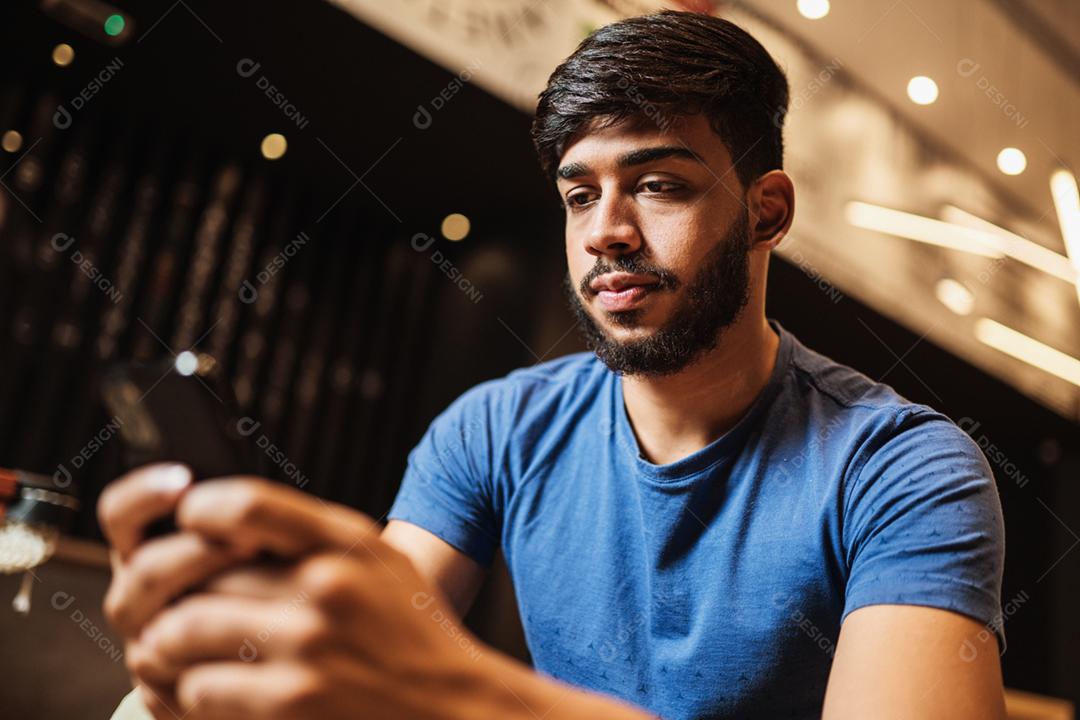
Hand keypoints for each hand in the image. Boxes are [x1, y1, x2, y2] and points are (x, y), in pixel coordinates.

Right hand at [99, 463, 250, 715]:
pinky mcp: (163, 694)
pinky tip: (257, 653)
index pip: (122, 513)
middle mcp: (138, 595)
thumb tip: (248, 484)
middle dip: (198, 551)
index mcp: (147, 546)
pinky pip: (175, 683)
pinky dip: (217, 667)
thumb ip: (245, 512)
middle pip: (144, 569)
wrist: (274, 656)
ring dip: (212, 608)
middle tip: (253, 540)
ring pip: (158, 627)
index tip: (184, 479)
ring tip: (264, 594)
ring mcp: (147, 645)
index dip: (144, 495)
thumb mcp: (254, 538)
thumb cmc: (264, 582)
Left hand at [102, 465, 656, 719]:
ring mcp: (307, 648)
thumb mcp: (380, 560)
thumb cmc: (411, 631)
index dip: (199, 512)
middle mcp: (328, 586)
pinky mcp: (290, 704)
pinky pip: (201, 689)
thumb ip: (313, 532)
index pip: (246, 503)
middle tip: (171, 603)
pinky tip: (213, 688)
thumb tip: (224, 514)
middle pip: (203, 573)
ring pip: (186, 632)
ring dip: (171, 645)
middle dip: (176, 591)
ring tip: (179, 649)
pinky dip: (193, 692)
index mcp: (348, 542)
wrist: (453, 707)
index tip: (187, 527)